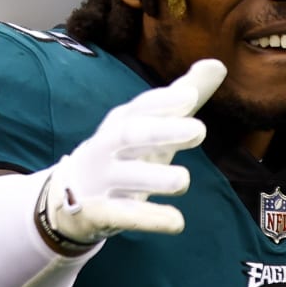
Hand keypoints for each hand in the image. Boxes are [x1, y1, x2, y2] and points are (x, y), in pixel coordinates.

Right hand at [39, 59, 223, 243]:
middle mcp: (108, 146)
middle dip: (161, 131)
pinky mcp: (98, 212)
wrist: (68, 196)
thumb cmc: (123, 153)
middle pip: (130, 134)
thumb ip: (183, 96)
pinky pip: (122, 215)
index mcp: (122, 122)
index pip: (140, 106)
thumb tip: (218, 64)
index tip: (189, 96)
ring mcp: (101, 180)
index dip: (163, 102)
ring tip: (183, 180)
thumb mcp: (152, 124)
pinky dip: (148, 219)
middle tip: (198, 129)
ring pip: (125, 176)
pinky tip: (177, 222)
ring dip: (154, 177)